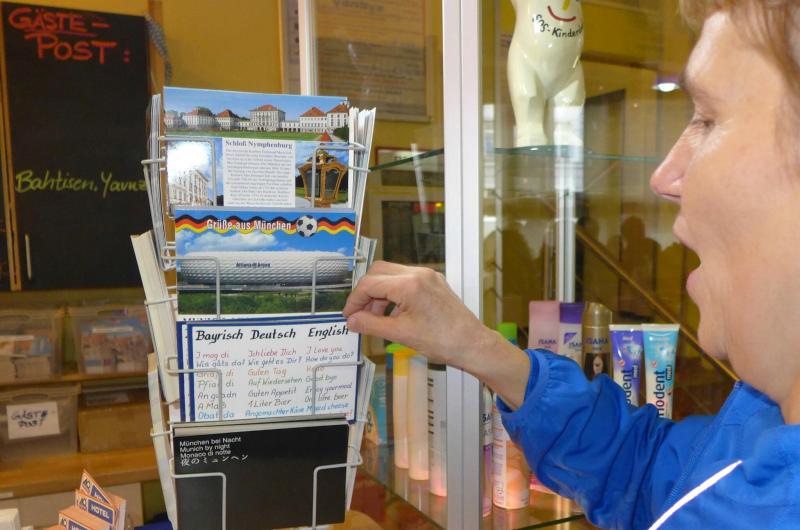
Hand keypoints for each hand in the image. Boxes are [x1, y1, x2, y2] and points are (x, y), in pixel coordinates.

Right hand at [343, 261, 491, 368]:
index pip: (369, 284)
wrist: (472, 344)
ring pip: (391, 275)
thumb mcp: (400, 334)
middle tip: (360, 314)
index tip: (349, 315)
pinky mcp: (434, 282)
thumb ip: (371, 325)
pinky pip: (406, 280)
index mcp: (409, 284)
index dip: (354, 300)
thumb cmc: (443, 341)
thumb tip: (352, 321)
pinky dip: (394, 293)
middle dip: (365, 292)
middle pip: (378, 272)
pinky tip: (393, 314)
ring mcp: (428, 276)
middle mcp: (418, 274)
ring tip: (376, 318)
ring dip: (379, 293)